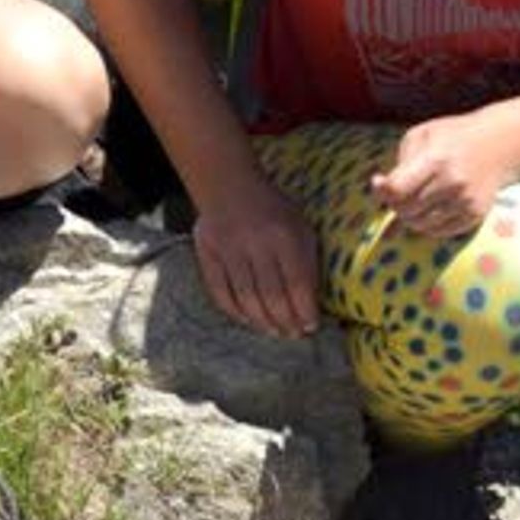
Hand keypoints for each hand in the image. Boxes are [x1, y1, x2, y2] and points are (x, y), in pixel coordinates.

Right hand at [189, 170, 322, 337]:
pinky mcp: (208, 253)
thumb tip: (312, 304)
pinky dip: (236, 312)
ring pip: (247, 300)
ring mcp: (229, 249)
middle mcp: (256, 243)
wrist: (229, 185)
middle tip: (293, 334)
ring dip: (263, 322)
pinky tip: (248, 319)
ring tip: (274, 331)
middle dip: (286, 322)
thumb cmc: (274, 212)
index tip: (311, 325)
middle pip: (272, 297)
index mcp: (285, 235)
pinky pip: (221, 293)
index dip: (306, 311)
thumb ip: (308, 262)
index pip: (298, 285)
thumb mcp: (301, 227)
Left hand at [367, 101, 519, 240]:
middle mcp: (452, 183)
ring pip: (420, 225)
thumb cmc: (452, 137)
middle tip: (400, 190)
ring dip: (410, 216)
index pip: (397, 190)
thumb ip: (398, 165)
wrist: (498, 144)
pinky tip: (431, 206)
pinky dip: (428, 224)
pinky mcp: (475, 215)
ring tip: (416, 197)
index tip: (379, 184)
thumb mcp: (421, 136)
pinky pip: (439, 232)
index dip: (381, 192)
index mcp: (436, 159)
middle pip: (406, 210)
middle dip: (396, 203)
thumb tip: (379, 194)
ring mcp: (465, 201)